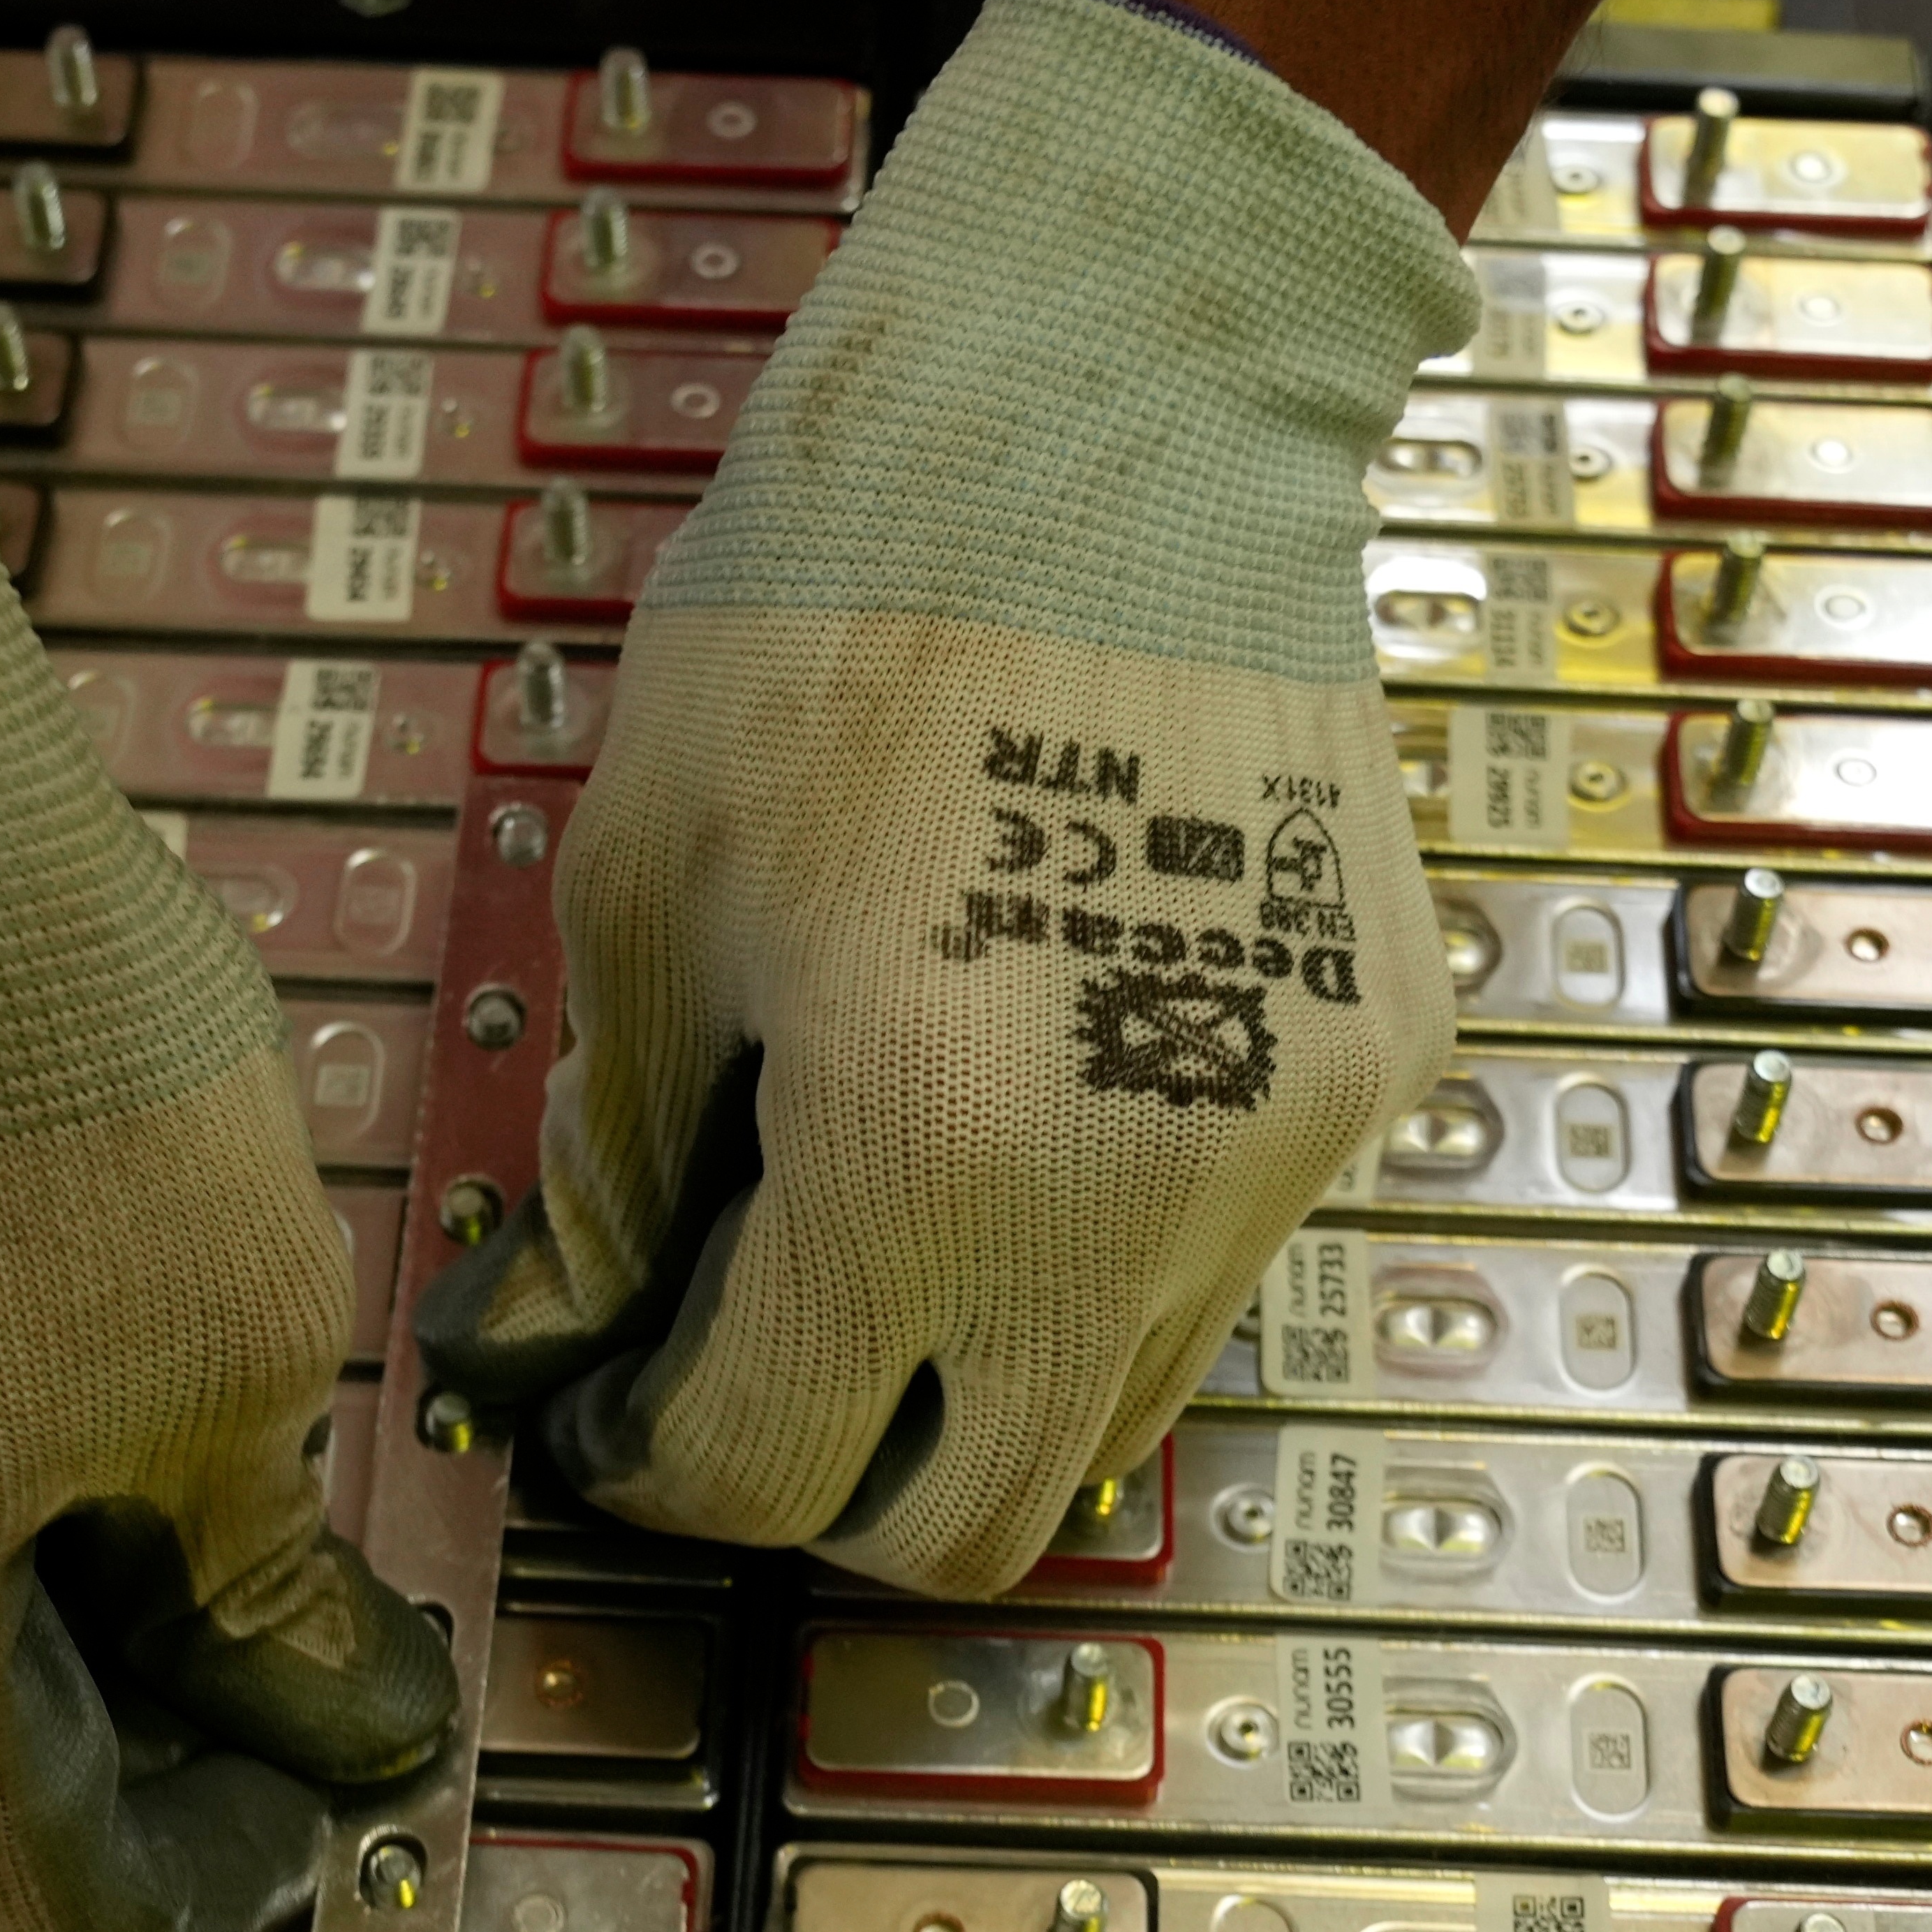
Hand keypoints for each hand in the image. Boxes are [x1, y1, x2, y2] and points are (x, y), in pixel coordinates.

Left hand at [420, 0, 1485, 1595]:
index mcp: (916, 1145)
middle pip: (969, 1528)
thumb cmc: (841, 605)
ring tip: (882, 1257)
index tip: (614, 1412)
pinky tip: (1026, 1116)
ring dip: (974, 1393)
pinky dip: (1096, 1264)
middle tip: (747, 1389)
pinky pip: (1217, 1264)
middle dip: (829, 1498)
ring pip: (1109, 1422)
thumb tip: (567, 1333)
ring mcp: (1269, 1146)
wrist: (1117, 403)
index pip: (766, 1466)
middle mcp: (1121, 1194)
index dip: (654, 1467)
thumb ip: (611, 1161)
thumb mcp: (644, 887)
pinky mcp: (1364, 1074)